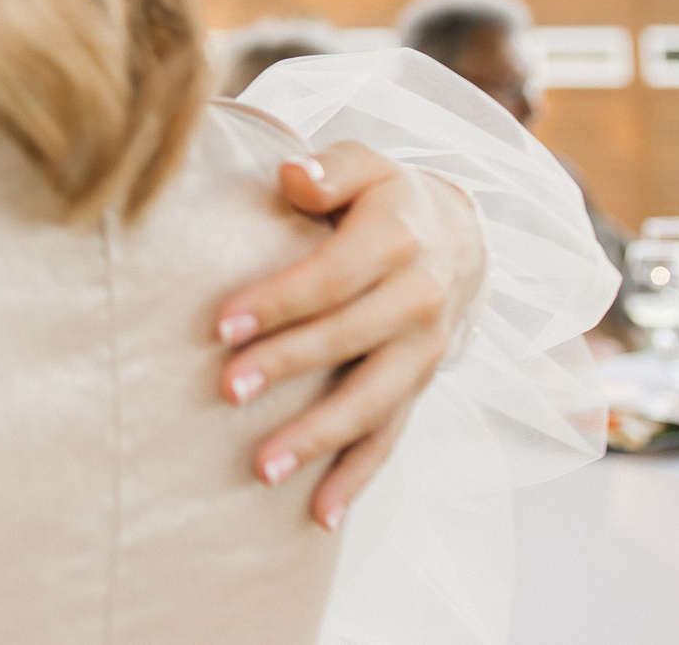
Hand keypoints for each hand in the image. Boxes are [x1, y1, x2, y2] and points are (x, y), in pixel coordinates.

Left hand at [214, 144, 485, 530]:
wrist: (457, 236)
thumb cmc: (384, 196)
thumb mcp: (365, 162)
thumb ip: (329, 168)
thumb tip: (293, 176)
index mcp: (398, 241)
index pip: (331, 277)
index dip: (278, 302)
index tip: (221, 325)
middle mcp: (419, 302)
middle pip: (347, 341)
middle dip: (287, 368)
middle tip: (226, 391)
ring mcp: (424, 353)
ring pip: (372, 403)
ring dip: (319, 439)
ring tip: (262, 469)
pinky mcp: (418, 389)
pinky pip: (390, 439)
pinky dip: (358, 479)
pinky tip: (321, 516)